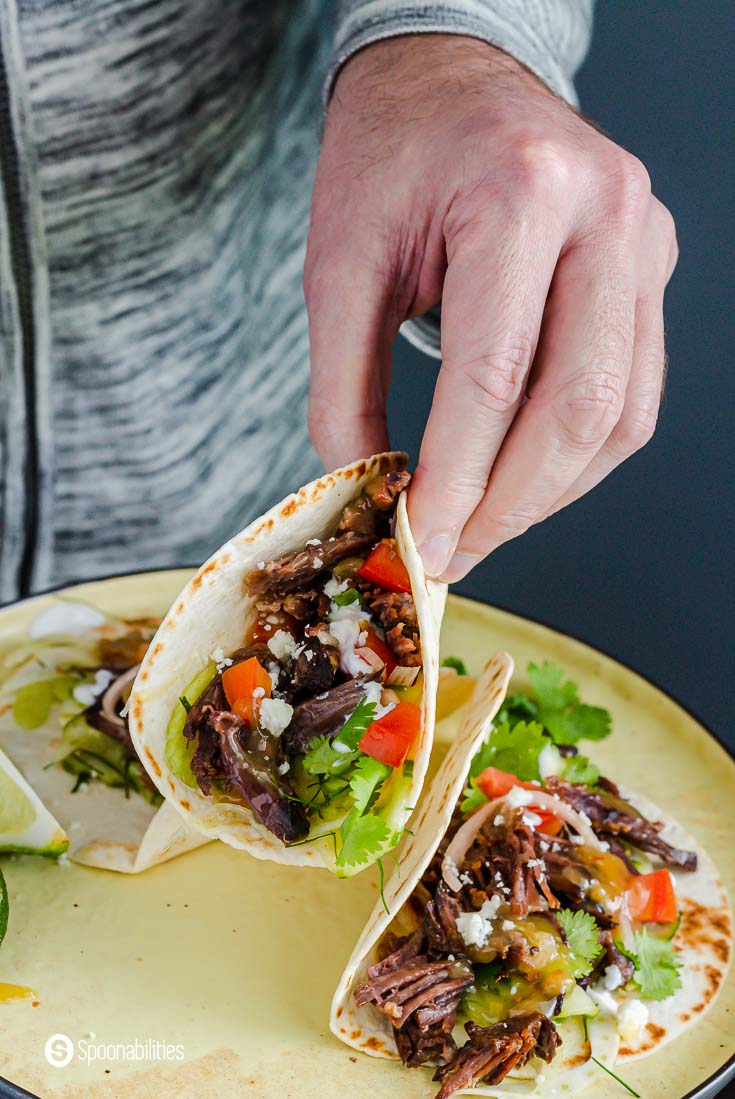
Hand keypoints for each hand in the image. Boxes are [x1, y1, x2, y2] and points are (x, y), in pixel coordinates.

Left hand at [304, 35, 676, 580]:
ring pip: (620, 414)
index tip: (421, 540)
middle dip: (509, 504)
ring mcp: (644, 241)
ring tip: (483, 526)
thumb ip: (344, 383)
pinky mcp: (652, 267)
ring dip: (550, 492)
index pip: (494, 376)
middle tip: (453, 553)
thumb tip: (363, 488)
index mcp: (519, 193)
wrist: (448, 78)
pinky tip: (524, 478)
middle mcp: (606, 214)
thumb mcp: (340, 263)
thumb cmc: (389, 158)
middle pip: (577, 406)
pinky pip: (633, 391)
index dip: (456, 479)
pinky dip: (578, 454)